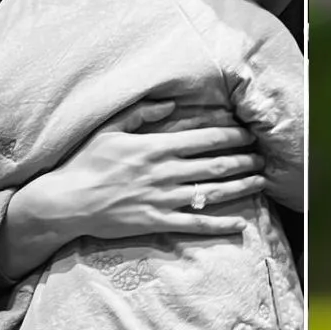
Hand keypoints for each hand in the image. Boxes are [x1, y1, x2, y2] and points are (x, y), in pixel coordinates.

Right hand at [0, 99, 269, 282]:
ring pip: (210, 193)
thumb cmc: (85, 163)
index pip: (203, 140)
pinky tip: (239, 225)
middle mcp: (164, 172)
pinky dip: (218, 225)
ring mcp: (162, 199)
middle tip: (264, 157)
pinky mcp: (157, 222)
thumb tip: (170, 104)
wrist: (66, 201)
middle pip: (214, 165)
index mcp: (155, 147)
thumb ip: (141, 114)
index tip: (249, 133)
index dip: (231, 136)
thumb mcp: (109, 129)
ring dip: (239, 187)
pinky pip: (194, 224)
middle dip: (243, 160)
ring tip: (260, 182)